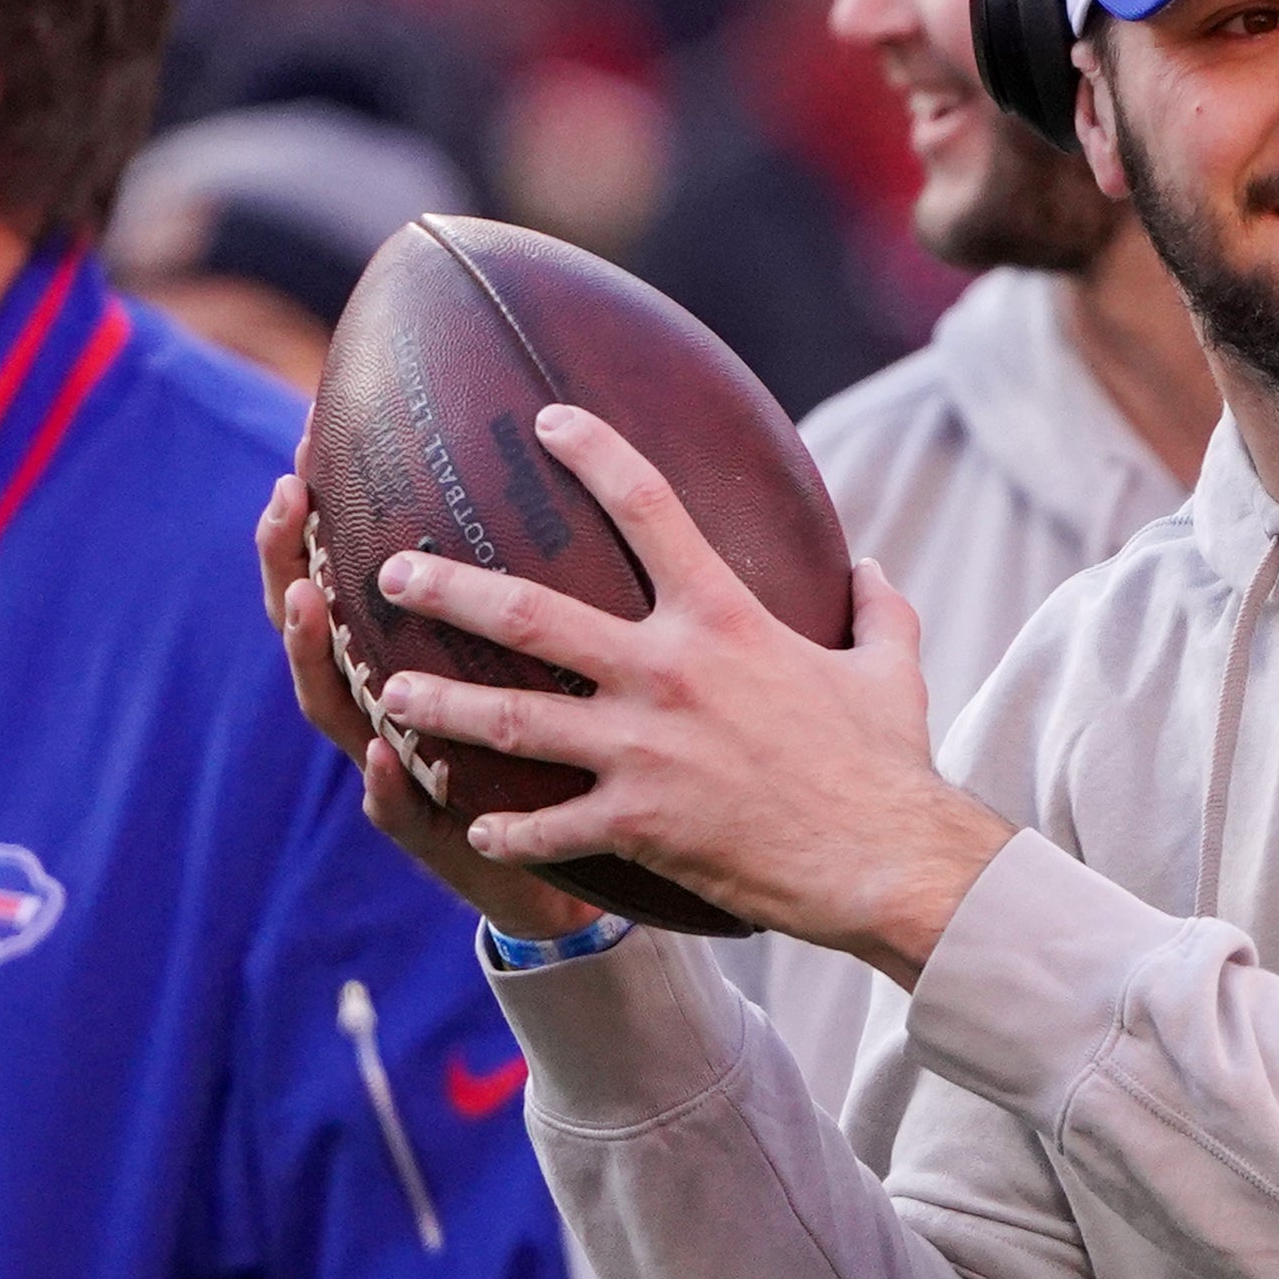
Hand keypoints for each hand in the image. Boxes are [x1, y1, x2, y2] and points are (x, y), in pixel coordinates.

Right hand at [257, 464, 599, 940]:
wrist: (586, 881)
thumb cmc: (570, 760)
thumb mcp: (558, 668)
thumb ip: (556, 594)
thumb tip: (577, 473)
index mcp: (418, 661)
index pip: (353, 576)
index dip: (328, 514)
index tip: (310, 438)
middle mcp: (395, 710)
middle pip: (321, 629)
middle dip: (295, 559)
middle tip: (289, 496)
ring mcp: (406, 775)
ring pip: (341, 710)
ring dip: (317, 655)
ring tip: (306, 601)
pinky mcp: (442, 843)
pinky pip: (404, 813)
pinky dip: (387, 784)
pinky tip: (382, 752)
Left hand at [351, 404, 1014, 987]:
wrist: (883, 858)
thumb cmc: (887, 760)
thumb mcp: (892, 666)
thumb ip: (876, 608)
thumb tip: (870, 569)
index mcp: (725, 619)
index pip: (650, 508)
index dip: (594, 453)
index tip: (547, 421)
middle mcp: (668, 673)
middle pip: (531, 616)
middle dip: (450, 588)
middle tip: (392, 573)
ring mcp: (643, 751)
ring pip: (511, 720)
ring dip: (439, 707)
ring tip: (386, 694)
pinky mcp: (636, 823)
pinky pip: (546, 827)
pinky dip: (504, 830)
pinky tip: (477, 826)